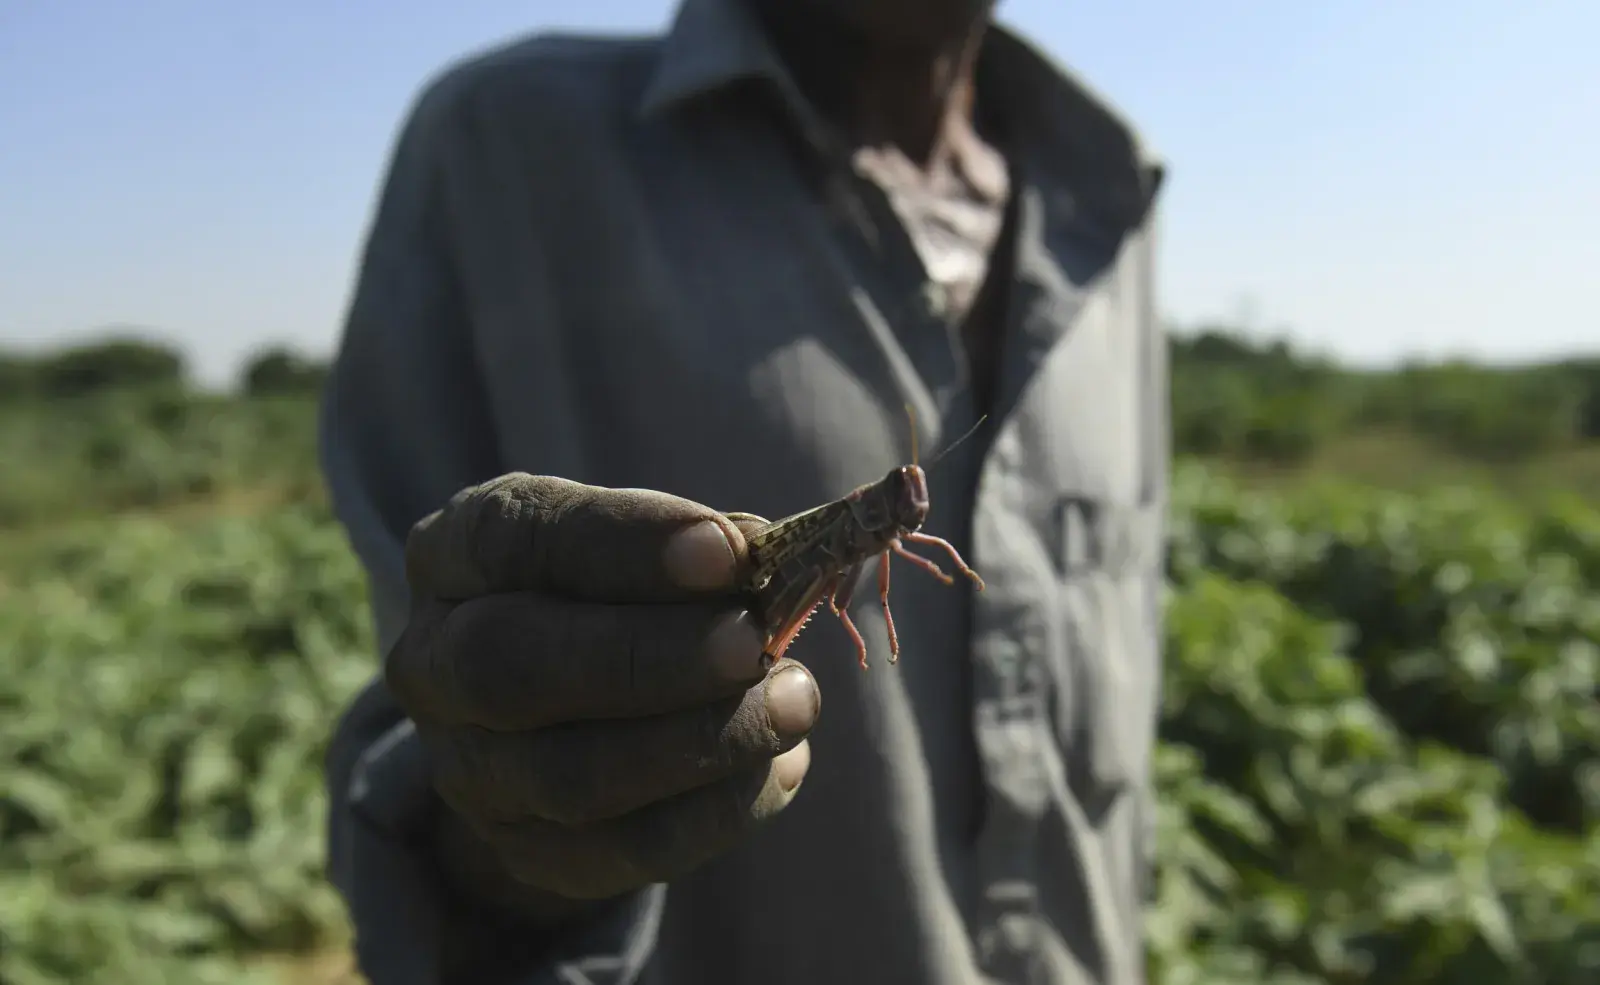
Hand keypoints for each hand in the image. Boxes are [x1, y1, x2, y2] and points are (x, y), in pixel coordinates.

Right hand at [385, 473, 817, 903]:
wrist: (556, 718)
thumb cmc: (614, 595)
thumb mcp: (636, 543)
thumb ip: (696, 545)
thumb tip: (770, 553)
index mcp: (454, 558)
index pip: (513, 540)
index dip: (620, 543)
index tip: (726, 549)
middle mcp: (435, 667)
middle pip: (513, 667)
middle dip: (648, 655)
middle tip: (751, 641)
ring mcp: (470, 772)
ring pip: (571, 776)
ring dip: (700, 741)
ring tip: (795, 702)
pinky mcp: (525, 854)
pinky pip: (623, 852)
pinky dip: (717, 811)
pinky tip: (782, 765)